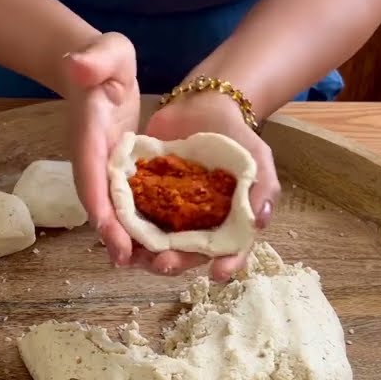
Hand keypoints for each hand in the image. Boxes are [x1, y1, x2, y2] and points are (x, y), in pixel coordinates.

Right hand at [62, 32, 140, 267]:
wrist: (98, 70)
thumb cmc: (103, 60)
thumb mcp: (105, 51)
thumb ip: (93, 59)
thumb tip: (76, 64)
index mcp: (88, 136)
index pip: (90, 174)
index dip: (98, 205)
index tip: (109, 232)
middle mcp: (92, 161)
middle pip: (99, 205)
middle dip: (113, 236)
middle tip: (130, 263)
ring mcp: (104, 171)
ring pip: (113, 213)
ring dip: (127, 241)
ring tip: (149, 265)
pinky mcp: (118, 176)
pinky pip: (127, 207)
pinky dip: (139, 228)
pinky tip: (160, 248)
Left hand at [143, 90, 280, 280]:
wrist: (204, 105)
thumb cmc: (237, 137)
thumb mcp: (258, 159)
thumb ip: (263, 189)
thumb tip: (260, 223)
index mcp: (226, 222)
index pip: (229, 250)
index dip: (227, 264)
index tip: (220, 274)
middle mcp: (197, 225)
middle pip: (186, 254)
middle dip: (174, 263)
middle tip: (163, 264)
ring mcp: (170, 213)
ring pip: (157, 243)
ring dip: (145, 255)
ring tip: (134, 258)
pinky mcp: (147, 196)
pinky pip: (134, 216)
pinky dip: (124, 227)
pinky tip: (117, 233)